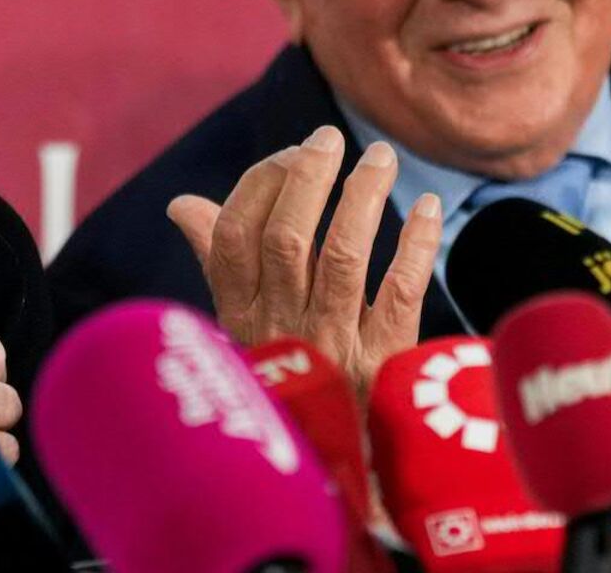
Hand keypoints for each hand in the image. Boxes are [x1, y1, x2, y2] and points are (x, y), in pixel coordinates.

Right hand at [167, 125, 442, 396]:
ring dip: (363, 196)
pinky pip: (402, 292)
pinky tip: (428, 208)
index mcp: (242, 319)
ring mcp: (335, 348)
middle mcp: (283, 331)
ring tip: (380, 157)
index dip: (260, 184)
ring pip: (344, 256)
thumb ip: (220, 263)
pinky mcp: (386, 365)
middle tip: (329, 139)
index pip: (234, 237)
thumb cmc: (291, 383)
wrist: (338, 472)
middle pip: (287, 240)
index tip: (290, 153)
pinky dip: (417, 243)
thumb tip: (181, 205)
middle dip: (308, 178)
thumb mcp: (244, 329)